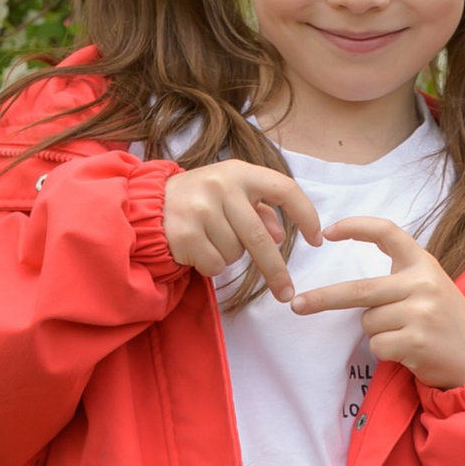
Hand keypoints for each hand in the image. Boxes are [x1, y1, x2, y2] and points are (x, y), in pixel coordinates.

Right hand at [160, 156, 326, 301]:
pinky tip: (197, 248)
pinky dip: (210, 264)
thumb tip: (280, 235)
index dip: (305, 215)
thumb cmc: (200, 199)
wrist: (147, 204)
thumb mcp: (230, 193)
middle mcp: (220, 186)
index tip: (317, 240)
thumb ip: (259, 209)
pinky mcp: (183, 233)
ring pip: (236, 254)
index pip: (284, 189)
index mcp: (239, 172)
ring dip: (229, 256)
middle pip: (260, 238)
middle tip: (287, 293)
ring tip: (210, 239)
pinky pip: (215, 264)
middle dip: (276, 271)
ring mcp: (200, 209)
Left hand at [287, 210, 464, 389]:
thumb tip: (352, 283)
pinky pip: (377, 345)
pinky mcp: (417, 340)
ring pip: (368, 322)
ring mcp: (421, 312)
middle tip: (297, 305)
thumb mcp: (431, 286)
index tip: (328, 231)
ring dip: (377, 333)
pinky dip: (385, 351)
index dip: (356, 227)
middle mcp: (423, 283)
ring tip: (406, 335)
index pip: (387, 232)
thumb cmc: (446, 321)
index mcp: (424, 263)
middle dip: (323, 299)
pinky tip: (409, 351)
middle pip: (359, 289)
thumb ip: (400, 275)